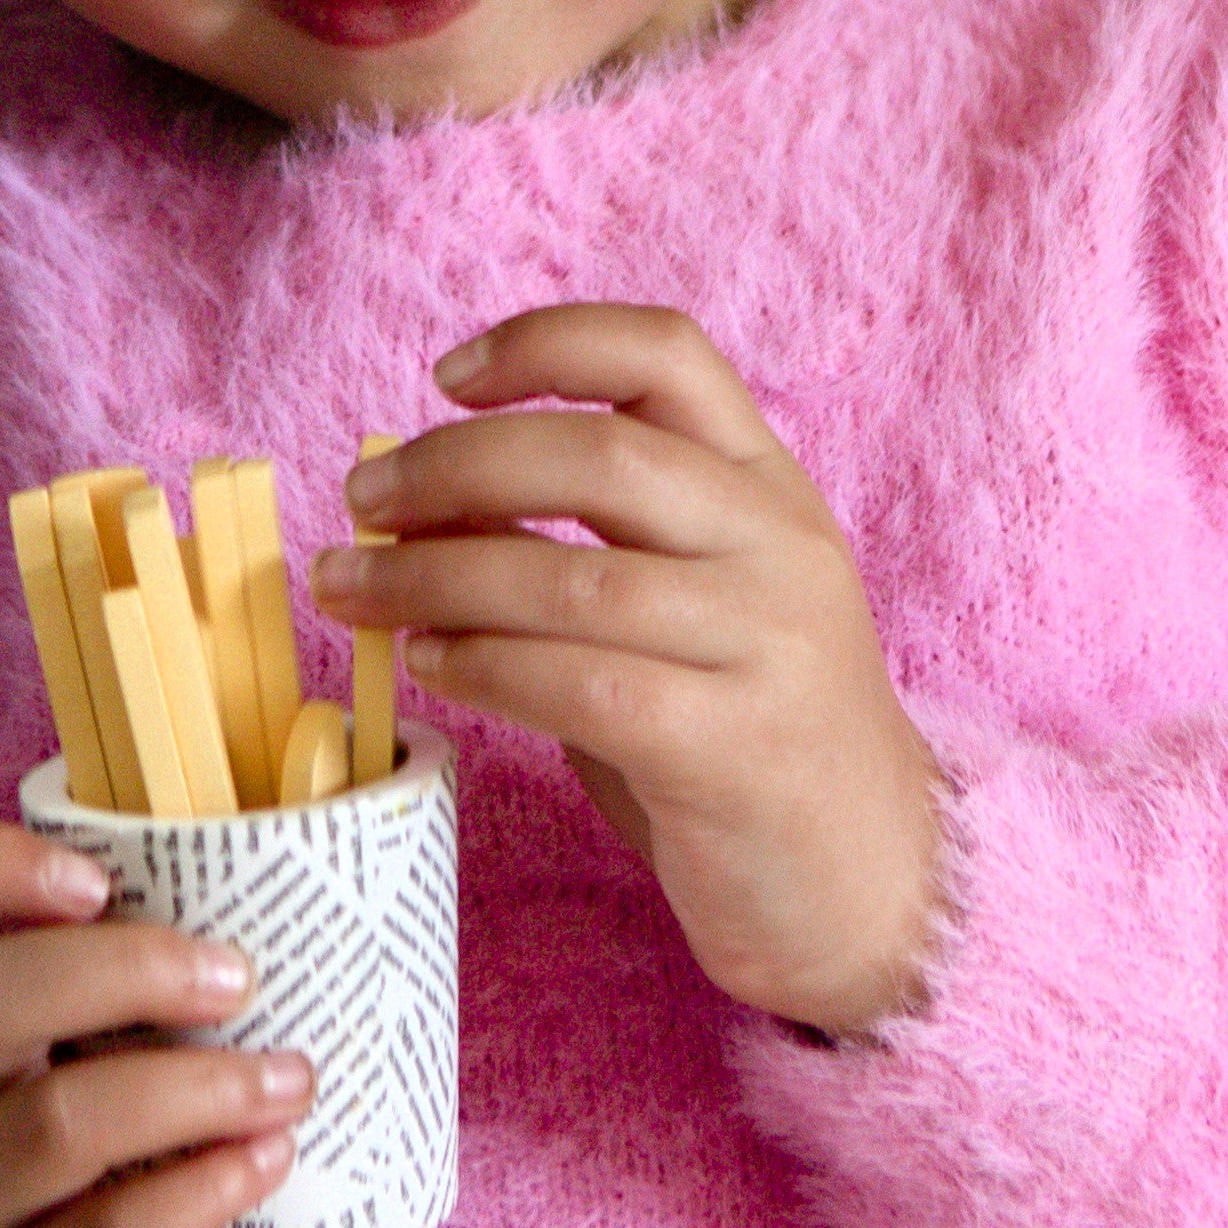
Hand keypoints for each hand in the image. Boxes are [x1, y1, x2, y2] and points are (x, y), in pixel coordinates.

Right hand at [0, 820, 314, 1227]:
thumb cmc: (16, 1181)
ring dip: (199, 1088)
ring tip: (290, 1079)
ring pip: (62, 1122)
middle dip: (131, 969)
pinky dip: (202, 1189)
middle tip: (239, 976)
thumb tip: (262, 894)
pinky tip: (266, 1161)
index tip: (93, 875)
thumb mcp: (14, 1070)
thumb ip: (84, 988)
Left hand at [312, 303, 944, 1038]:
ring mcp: (770, 645)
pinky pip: (580, 686)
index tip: (445, 377)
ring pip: (571, 577)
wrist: (873, 885)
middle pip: (598, 452)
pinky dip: (485, 667)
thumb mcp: (686, 603)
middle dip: (453, 465)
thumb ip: (581, 541)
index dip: (546, 343)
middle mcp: (780, 546)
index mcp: (770, 484)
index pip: (666, 352)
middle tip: (362, 499)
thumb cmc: (743, 734)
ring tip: (354, 591)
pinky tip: (431, 665)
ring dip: (433, 576)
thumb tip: (419, 493)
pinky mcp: (738, 751)